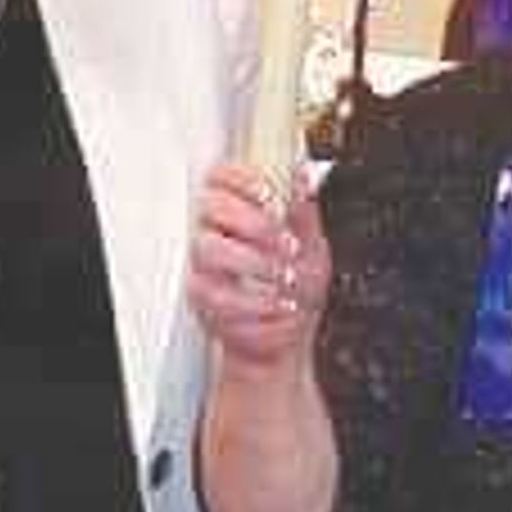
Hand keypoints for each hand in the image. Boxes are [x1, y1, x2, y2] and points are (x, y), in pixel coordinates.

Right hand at [185, 162, 329, 374]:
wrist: (286, 336)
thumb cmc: (294, 286)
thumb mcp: (311, 244)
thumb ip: (303, 211)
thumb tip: (304, 175)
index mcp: (239, 208)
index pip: (224, 176)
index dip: (245, 181)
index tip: (273, 197)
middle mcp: (215, 229)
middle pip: (211, 206)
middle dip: (255, 223)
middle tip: (287, 244)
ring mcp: (204, 262)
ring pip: (209, 248)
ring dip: (255, 262)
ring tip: (286, 277)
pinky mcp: (200, 295)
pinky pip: (215, 292)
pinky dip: (254, 301)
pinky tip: (278, 302)